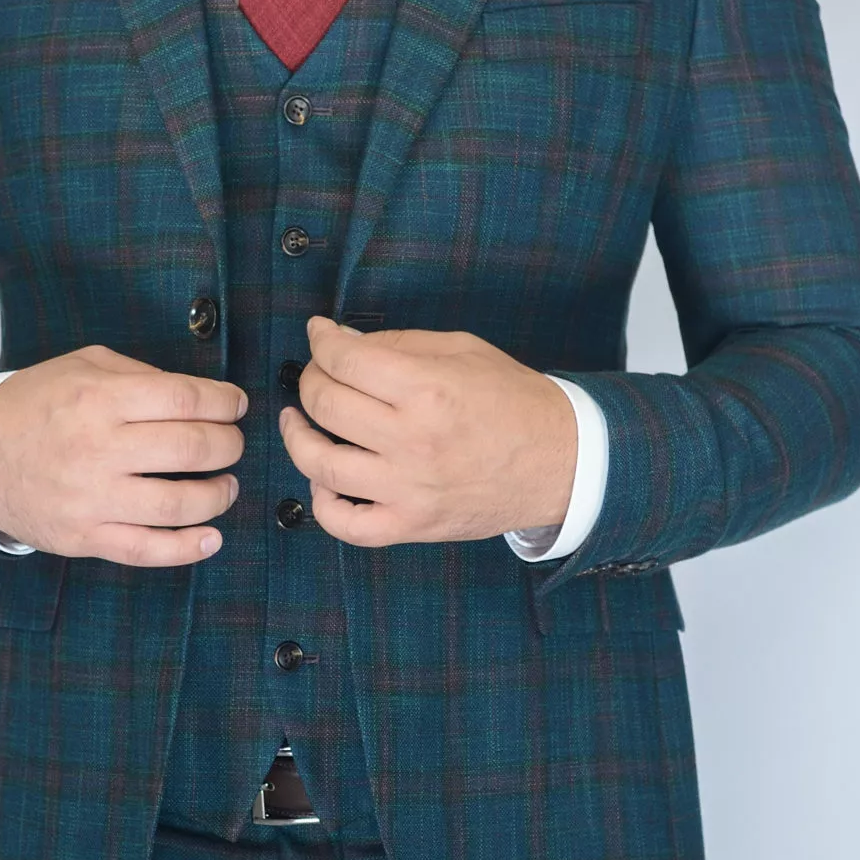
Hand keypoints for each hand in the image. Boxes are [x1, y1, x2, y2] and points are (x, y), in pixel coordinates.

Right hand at [0, 346, 246, 564]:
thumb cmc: (33, 406)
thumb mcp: (81, 367)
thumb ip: (138, 375)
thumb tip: (196, 397)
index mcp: (99, 399)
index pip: (184, 399)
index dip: (224, 402)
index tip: (235, 405)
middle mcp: (98, 448)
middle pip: (191, 449)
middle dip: (228, 445)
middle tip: (231, 444)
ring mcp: (91, 498)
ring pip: (177, 503)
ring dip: (218, 495)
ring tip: (225, 486)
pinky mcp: (84, 536)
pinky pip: (146, 549)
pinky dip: (187, 548)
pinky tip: (211, 538)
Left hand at [278, 317, 576, 547]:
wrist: (560, 461)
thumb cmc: (514, 402)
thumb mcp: (463, 351)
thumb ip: (399, 344)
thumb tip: (341, 342)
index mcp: (428, 389)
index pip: (345, 360)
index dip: (321, 341)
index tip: (318, 335)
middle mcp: (413, 440)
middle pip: (325, 405)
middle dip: (310, 380)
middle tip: (316, 374)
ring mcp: (409, 489)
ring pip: (321, 465)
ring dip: (298, 438)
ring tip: (300, 422)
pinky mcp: (412, 525)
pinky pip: (347, 524)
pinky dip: (323, 503)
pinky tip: (325, 480)